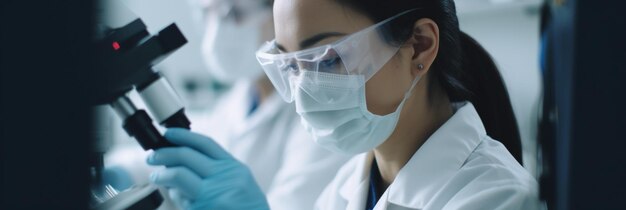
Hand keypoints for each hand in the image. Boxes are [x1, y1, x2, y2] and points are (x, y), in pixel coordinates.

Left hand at [147, 128, 268, 209]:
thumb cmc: (245, 205)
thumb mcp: (238, 179)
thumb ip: (215, 167)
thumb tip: (181, 158)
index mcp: (232, 167)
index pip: (204, 143)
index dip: (183, 135)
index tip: (167, 133)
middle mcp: (223, 177)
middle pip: (187, 156)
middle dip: (164, 154)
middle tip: (152, 157)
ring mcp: (213, 194)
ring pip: (178, 175)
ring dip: (161, 175)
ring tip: (156, 176)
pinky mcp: (202, 209)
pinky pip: (180, 198)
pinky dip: (174, 195)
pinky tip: (175, 195)